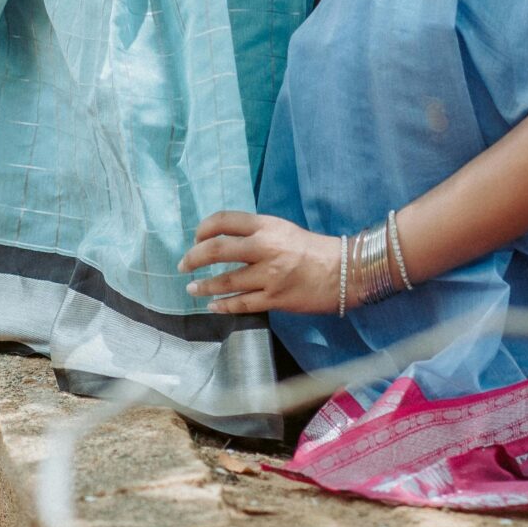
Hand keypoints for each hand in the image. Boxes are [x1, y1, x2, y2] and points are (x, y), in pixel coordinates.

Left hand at [181, 210, 342, 313]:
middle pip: (217, 249)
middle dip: (194, 258)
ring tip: (192, 288)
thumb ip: (256, 233)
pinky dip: (223, 305)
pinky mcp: (275, 298)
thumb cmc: (312, 249)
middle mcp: (266, 248)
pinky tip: (212, 305)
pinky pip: (242, 303)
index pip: (225, 220)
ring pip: (226, 281)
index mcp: (267, 226)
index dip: (204, 229)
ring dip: (204, 286)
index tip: (196, 239)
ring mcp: (270, 275)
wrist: (344, 271)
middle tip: (184, 265)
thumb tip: (223, 239)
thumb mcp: (283, 230)